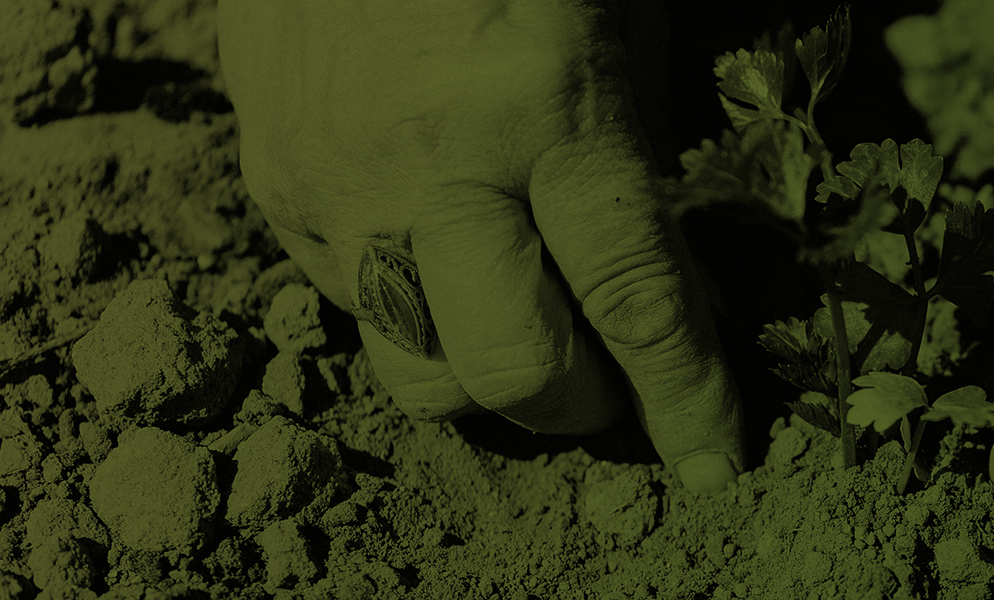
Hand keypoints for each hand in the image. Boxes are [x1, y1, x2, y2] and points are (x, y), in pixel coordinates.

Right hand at [219, 0, 741, 490]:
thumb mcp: (621, 38)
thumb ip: (643, 176)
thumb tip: (676, 308)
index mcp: (543, 109)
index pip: (632, 297)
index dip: (685, 398)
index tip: (716, 466)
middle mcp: (432, 163)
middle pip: (512, 372)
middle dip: (581, 406)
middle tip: (613, 382)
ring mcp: (338, 185)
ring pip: (421, 373)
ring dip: (493, 382)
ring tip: (529, 326)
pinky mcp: (277, 192)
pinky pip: (358, 315)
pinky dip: (425, 317)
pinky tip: (451, 256)